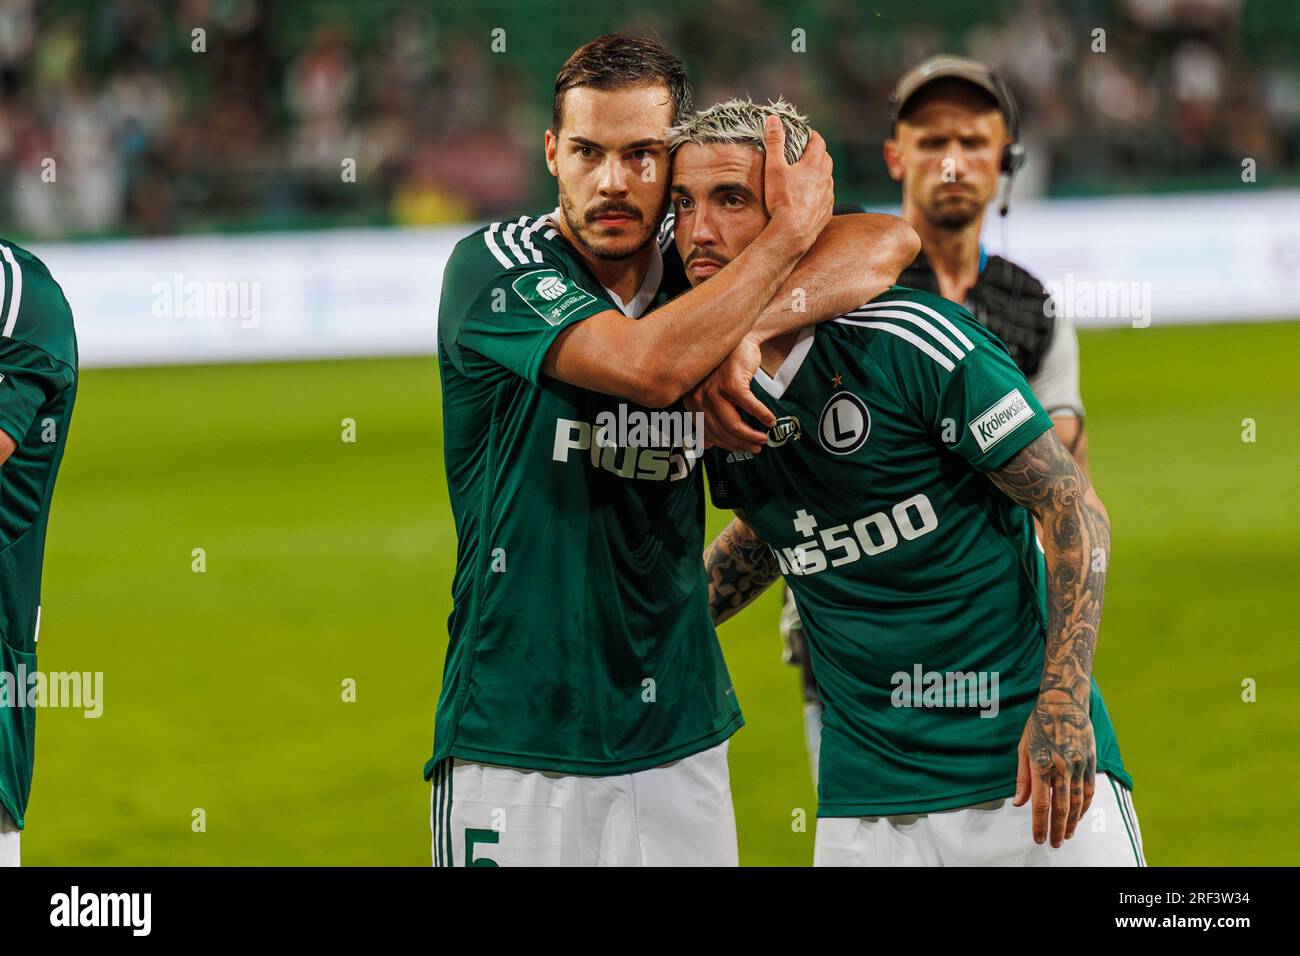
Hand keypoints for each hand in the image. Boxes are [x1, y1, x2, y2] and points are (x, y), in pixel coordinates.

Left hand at [684, 335, 775, 452]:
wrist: (737, 342)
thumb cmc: (726, 371)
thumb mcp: (711, 395)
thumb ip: (708, 418)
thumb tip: (707, 446)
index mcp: (691, 403)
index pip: (707, 434)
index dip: (725, 446)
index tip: (740, 450)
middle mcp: (698, 397)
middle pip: (721, 432)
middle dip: (741, 444)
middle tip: (756, 448)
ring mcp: (714, 390)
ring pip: (733, 424)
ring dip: (751, 435)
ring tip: (763, 439)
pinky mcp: (732, 383)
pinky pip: (750, 407)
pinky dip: (762, 416)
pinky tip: (770, 421)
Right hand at [761, 116, 833, 251]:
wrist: (792, 232)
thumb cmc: (782, 200)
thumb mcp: (774, 168)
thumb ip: (775, 142)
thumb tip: (774, 120)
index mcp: (814, 164)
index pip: (818, 142)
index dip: (811, 135)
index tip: (804, 134)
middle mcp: (826, 178)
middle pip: (825, 158)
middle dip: (816, 153)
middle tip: (804, 153)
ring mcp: (828, 195)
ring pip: (827, 178)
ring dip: (819, 174)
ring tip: (805, 176)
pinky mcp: (827, 211)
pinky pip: (826, 197)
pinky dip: (819, 192)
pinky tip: (809, 198)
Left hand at [1012, 690, 1095, 846]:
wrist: (1064, 702)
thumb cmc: (1038, 724)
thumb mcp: (1023, 748)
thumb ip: (1022, 778)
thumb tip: (1018, 803)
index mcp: (1041, 763)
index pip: (1041, 803)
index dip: (1040, 824)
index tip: (1039, 839)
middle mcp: (1062, 766)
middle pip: (1061, 807)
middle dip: (1057, 829)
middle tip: (1054, 844)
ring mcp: (1078, 764)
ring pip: (1077, 802)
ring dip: (1072, 822)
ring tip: (1066, 835)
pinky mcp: (1090, 761)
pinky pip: (1089, 790)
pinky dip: (1084, 806)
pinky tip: (1079, 816)